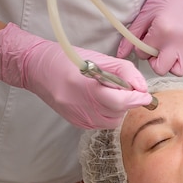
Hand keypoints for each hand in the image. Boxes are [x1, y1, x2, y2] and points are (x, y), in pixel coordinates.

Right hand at [0, 23, 152, 128]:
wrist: (36, 68)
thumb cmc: (67, 59)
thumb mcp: (98, 58)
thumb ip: (124, 72)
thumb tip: (142, 87)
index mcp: (85, 86)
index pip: (119, 100)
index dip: (136, 99)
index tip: (146, 95)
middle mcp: (80, 106)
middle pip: (118, 113)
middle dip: (128, 102)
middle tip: (126, 90)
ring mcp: (78, 117)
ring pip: (112, 121)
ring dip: (118, 109)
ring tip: (108, 93)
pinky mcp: (77, 124)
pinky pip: (101, 124)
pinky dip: (107, 114)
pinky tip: (99, 101)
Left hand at [117, 0, 182, 75]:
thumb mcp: (147, 11)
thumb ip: (132, 33)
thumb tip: (121, 52)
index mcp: (162, 30)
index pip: (143, 54)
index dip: (142, 49)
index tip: (146, 41)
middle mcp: (177, 41)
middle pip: (160, 68)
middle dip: (155, 62)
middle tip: (156, 51)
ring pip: (178, 71)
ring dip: (172, 65)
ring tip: (170, 53)